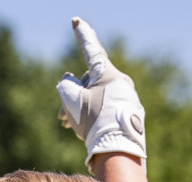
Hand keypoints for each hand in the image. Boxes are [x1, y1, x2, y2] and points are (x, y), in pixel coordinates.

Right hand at [56, 17, 147, 165]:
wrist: (118, 149)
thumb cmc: (94, 121)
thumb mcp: (71, 99)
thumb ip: (65, 84)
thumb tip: (70, 80)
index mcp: (107, 73)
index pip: (91, 49)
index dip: (81, 35)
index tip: (76, 21)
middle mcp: (120, 82)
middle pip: (90, 81)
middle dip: (74, 95)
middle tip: (61, 116)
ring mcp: (127, 97)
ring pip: (97, 96)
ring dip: (81, 107)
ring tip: (70, 125)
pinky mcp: (130, 113)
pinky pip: (107, 107)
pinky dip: (94, 114)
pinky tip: (86, 130)